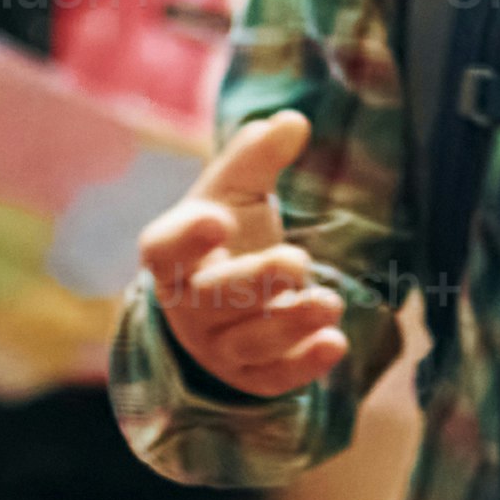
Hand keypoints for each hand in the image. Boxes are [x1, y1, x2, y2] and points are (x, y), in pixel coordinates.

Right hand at [137, 109, 347, 399]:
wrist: (228, 300)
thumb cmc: (228, 233)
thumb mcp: (237, 190)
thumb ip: (259, 156)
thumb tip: (292, 121)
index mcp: (172, 256)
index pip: (164, 250)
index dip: (186, 239)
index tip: (215, 219)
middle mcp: (188, 305)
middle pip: (211, 299)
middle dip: (255, 281)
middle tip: (298, 261)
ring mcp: (218, 346)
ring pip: (248, 342)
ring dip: (290, 324)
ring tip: (331, 302)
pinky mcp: (252, 376)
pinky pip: (274, 378)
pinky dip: (303, 365)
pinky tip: (335, 344)